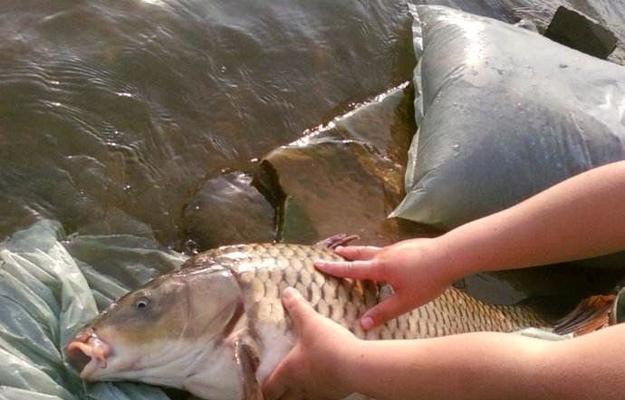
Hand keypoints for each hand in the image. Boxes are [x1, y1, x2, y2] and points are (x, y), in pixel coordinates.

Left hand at [262, 287, 360, 399]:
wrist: (358, 365)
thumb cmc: (328, 345)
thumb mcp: (310, 321)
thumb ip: (297, 307)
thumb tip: (286, 292)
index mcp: (289, 371)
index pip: (269, 388)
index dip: (265, 385)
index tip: (265, 380)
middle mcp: (301, 387)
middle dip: (280, 394)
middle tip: (281, 384)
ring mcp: (319, 393)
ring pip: (303, 399)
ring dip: (300, 393)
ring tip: (304, 382)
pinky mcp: (336, 394)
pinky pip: (323, 396)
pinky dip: (321, 391)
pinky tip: (327, 379)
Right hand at [315, 238, 458, 329]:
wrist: (450, 255)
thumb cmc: (427, 280)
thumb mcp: (404, 301)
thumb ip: (383, 312)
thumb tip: (362, 324)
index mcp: (380, 268)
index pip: (351, 269)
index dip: (333, 268)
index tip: (317, 263)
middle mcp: (384, 255)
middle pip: (359, 253)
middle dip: (345, 254)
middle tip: (333, 253)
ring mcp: (396, 248)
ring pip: (372, 249)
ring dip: (360, 251)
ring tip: (354, 252)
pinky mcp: (407, 246)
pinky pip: (385, 250)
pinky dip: (377, 253)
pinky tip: (385, 258)